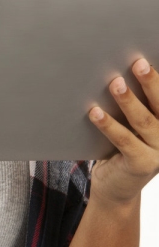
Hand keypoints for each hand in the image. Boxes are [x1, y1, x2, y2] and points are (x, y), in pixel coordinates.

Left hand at [88, 57, 158, 207]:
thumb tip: (115, 75)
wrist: (115, 189)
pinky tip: (94, 112)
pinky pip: (124, 140)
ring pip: (144, 121)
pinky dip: (108, 125)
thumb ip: (135, 106)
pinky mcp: (141, 164)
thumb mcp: (132, 126)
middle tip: (138, 63)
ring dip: (128, 101)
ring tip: (115, 83)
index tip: (152, 57)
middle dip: (151, 81)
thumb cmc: (122, 149)